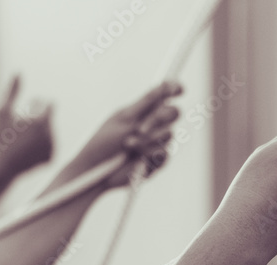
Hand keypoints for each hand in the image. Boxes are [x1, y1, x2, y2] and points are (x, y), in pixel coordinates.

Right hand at [0, 75, 53, 174]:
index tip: (28, 105)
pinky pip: (49, 145)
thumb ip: (12, 91)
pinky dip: (39, 143)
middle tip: (22, 121)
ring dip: (39, 130)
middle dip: (37, 117)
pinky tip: (26, 145)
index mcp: (41, 122)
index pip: (49, 104)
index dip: (37, 104)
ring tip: (22, 133)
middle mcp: (51, 136)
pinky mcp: (51, 159)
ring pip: (50, 132)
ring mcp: (52, 149)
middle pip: (49, 119)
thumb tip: (18, 71)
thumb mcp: (1, 111)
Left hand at [63, 81, 182, 188]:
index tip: (179, 90)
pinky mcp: (158, 161)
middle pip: (174, 112)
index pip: (167, 95)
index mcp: (145, 110)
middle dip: (158, 119)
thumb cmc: (105, 141)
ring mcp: (158, 142)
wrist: (97, 170)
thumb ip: (147, 102)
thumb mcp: (124, 118)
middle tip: (139, 129)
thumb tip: (165, 84)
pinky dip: (149, 154)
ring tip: (128, 144)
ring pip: (168, 134)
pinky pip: (165, 153)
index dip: (176, 89)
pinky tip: (136, 157)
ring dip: (146, 139)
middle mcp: (154, 124)